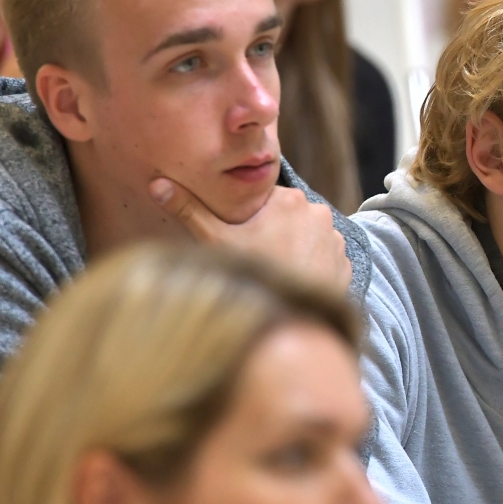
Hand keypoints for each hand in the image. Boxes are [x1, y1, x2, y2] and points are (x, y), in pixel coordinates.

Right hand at [149, 177, 351, 291]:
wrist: (289, 321)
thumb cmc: (252, 274)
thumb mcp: (215, 241)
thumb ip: (189, 210)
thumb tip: (157, 183)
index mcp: (290, 199)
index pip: (265, 203)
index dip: (252, 221)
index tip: (245, 240)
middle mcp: (320, 212)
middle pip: (288, 219)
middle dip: (273, 233)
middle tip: (258, 258)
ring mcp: (337, 239)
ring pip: (307, 238)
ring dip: (293, 249)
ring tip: (274, 270)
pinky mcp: (346, 262)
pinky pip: (323, 258)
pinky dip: (310, 267)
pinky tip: (293, 280)